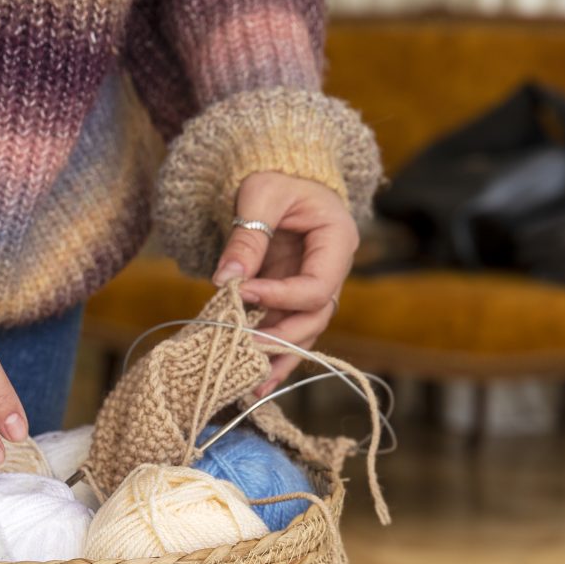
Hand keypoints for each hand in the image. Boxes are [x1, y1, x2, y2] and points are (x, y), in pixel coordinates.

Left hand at [211, 171, 357, 395]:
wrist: (281, 176)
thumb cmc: (276, 176)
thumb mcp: (259, 195)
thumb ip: (246, 238)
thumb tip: (226, 281)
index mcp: (337, 241)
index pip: (315, 286)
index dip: (280, 297)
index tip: (242, 294)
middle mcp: (333, 271)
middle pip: (314, 318)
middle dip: (280, 339)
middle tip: (243, 350)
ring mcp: (315, 288)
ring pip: (303, 334)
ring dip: (277, 360)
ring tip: (250, 387)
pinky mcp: (293, 300)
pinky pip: (287, 332)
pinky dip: (271, 355)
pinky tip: (252, 382)